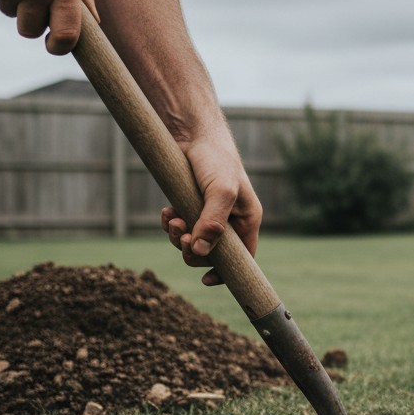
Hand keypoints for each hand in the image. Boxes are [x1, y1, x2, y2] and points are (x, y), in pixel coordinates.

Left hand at [160, 127, 262, 284]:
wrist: (193, 134)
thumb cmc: (216, 160)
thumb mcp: (221, 191)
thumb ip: (213, 222)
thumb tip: (200, 252)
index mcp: (247, 220)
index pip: (243, 257)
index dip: (227, 272)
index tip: (207, 280)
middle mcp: (229, 220)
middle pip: (212, 254)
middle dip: (194, 250)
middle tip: (183, 237)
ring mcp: (207, 214)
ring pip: (192, 242)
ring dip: (178, 236)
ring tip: (172, 220)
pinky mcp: (189, 206)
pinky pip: (178, 227)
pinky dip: (169, 224)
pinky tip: (166, 212)